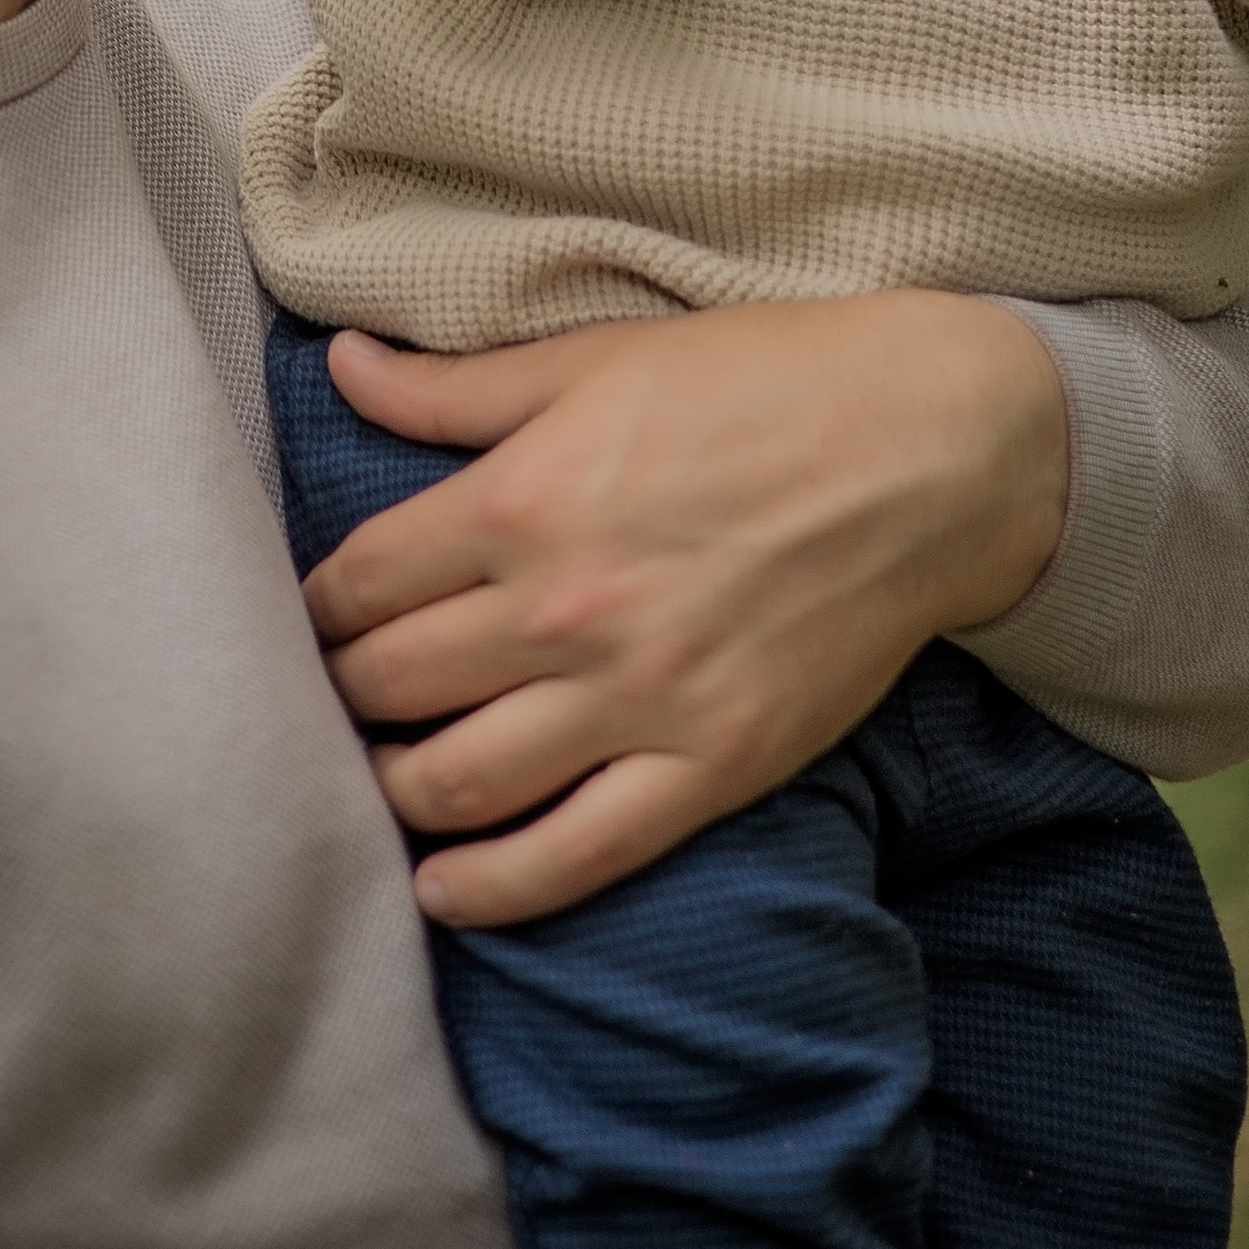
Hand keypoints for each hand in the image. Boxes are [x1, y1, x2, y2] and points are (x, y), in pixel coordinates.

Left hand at [300, 293, 1067, 927]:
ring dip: (392, 791)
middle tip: (339, 698)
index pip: (356, 584)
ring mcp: (636, 698)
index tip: (316, 621)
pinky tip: (443, 888)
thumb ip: (454, 387)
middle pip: (388, 687)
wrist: (932, 448)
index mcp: (520, 497)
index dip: (316, 610)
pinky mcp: (709, 767)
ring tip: (380, 778)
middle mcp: (562, 608)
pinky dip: (492, 888)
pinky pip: (573, 856)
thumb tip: (341, 362)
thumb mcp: (594, 360)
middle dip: (342, 696)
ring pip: (455, 783)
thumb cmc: (762, 382)